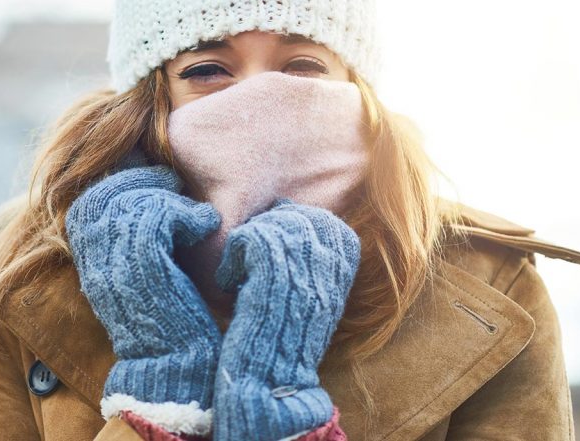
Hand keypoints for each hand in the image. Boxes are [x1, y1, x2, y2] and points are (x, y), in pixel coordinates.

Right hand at [65, 155, 222, 433]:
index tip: (158, 182)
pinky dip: (187, 213)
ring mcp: (113, 263)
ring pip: (135, 201)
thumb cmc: (166, 316)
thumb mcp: (138, 271)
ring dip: (170, 198)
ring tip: (195, 213)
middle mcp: (92, 259)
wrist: (174, 365)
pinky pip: (159, 216)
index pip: (91, 197)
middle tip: (174, 183)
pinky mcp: (143, 268)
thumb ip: (130, 235)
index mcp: (85, 257)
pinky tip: (205, 224)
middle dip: (143, 179)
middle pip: (108, 192)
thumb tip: (143, 188)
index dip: (123, 180)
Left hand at [212, 198, 360, 440]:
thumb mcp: (311, 286)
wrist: (272, 376)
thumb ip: (309, 248)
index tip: (275, 264)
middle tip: (254, 270)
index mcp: (348, 256)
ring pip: (267, 223)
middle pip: (291, 213)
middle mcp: (332, 253)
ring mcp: (305, 258)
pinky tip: (231, 286)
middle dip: (266, 235)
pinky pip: (246, 237)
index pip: (318, 216)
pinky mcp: (274, 267)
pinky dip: (231, 261)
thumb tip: (283, 204)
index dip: (288, 232)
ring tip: (244, 279)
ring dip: (248, 249)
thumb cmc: (285, 331)